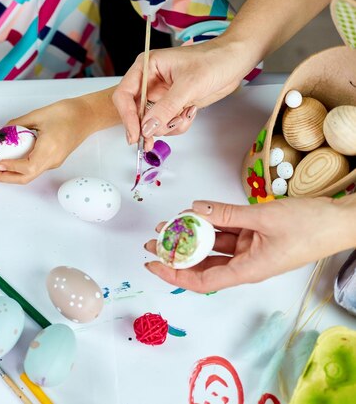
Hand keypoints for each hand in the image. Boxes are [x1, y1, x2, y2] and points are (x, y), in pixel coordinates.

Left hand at [0, 98, 96, 183]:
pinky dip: (20, 167)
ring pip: (30, 174)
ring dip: (12, 173)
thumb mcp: (38, 115)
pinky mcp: (54, 159)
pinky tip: (11, 159)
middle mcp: (52, 160)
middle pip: (26, 177)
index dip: (8, 167)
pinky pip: (34, 167)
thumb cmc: (69, 113)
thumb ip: (18, 124)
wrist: (87, 116)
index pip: (26, 167)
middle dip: (5, 177)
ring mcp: (54, 162)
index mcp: (49, 150)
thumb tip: (2, 132)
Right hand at [112, 39, 254, 150]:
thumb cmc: (213, 60)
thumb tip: (146, 128)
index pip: (124, 95)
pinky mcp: (173, 105)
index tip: (135, 135)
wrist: (235, 61)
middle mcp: (150, 82)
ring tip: (185, 115)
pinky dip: (177, 125)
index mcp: (146, 67)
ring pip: (151, 122)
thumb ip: (166, 108)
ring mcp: (161, 95)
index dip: (127, 116)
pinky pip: (166, 123)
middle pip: (135, 112)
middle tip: (151, 142)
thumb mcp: (189, 85)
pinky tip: (190, 113)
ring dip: (167, 126)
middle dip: (147, 127)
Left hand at [144, 196, 355, 292]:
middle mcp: (245, 264)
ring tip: (169, 224)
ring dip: (192, 235)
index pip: (201, 280)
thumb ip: (227, 213)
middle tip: (155, 239)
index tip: (153, 263)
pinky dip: (212, 222)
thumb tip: (196, 209)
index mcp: (247, 270)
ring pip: (213, 245)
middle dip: (176, 253)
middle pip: (202, 264)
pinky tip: (197, 213)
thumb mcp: (264, 218)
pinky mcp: (256, 236)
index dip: (174, 274)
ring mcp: (250, 250)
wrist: (341, 221)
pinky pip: (227, 231)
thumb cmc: (311, 227)